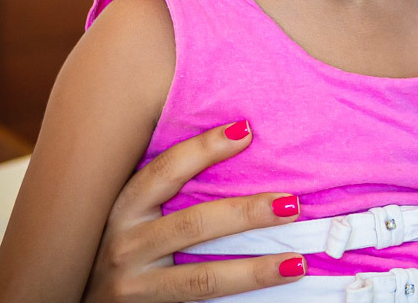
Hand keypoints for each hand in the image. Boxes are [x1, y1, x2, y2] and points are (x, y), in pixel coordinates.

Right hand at [82, 122, 305, 301]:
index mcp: (123, 209)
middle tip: (292, 204)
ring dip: (254, 269)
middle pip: (193, 224)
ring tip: (296, 261)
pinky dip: (238, 297)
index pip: (165, 171)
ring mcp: (132, 286)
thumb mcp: (133, 217)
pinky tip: (273, 289)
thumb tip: (239, 145)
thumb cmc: (121, 251)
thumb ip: (169, 194)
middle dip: (246, 212)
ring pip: (201, 278)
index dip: (204, 149)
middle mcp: (124, 246)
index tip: (246, 130)